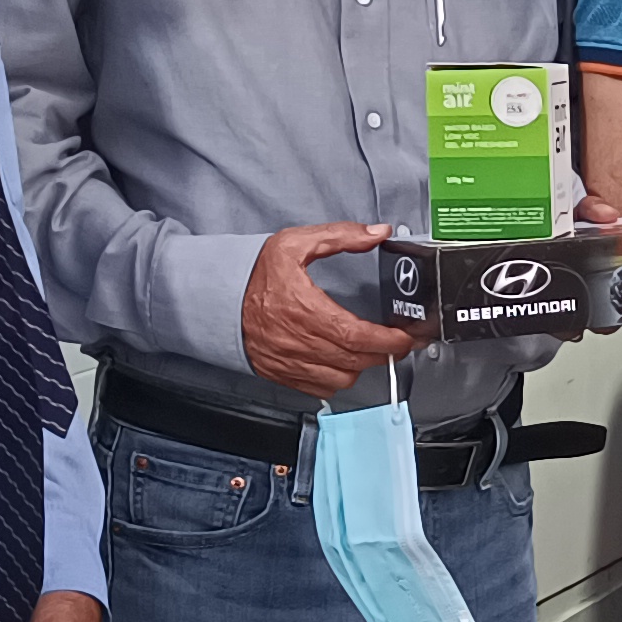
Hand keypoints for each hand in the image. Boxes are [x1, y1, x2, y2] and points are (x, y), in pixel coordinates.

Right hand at [241, 221, 416, 396]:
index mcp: (303, 309)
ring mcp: (288, 361)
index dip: (387, 341)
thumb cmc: (254, 274)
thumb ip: (340, 236)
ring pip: (340, 379)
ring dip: (360, 367)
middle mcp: (297, 340)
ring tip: (368, 351)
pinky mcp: (281, 373)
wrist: (217, 297)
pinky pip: (319, 388)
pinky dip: (337, 379)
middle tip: (396, 343)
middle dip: (383, 354)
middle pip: (354, 359)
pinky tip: (341, 362)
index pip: (356, 335)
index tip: (403, 338)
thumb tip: (376, 233)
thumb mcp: (296, 243)